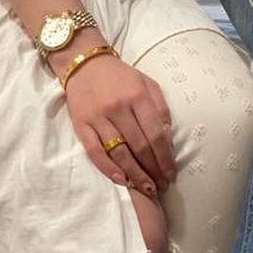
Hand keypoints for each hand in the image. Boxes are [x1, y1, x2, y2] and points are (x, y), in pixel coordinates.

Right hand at [60, 52, 175, 197]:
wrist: (84, 64)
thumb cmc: (120, 76)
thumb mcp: (147, 83)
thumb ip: (160, 107)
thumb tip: (168, 137)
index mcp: (138, 96)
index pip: (156, 134)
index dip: (166, 157)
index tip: (172, 173)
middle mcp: (118, 108)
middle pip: (140, 146)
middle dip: (153, 170)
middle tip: (162, 186)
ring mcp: (98, 117)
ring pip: (119, 152)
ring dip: (135, 175)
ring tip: (147, 189)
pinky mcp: (81, 125)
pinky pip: (95, 151)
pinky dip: (108, 168)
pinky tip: (122, 180)